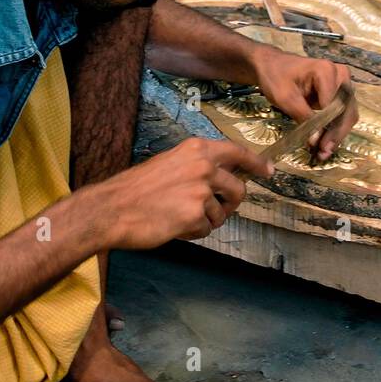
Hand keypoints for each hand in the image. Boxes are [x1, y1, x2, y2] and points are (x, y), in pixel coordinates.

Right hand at [100, 138, 271, 248]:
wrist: (111, 209)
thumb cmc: (136, 189)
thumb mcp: (170, 163)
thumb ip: (197, 165)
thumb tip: (223, 175)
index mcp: (197, 149)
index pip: (237, 152)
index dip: (256, 163)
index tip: (268, 171)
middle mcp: (203, 166)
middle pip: (238, 188)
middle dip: (231, 203)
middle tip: (218, 209)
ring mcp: (201, 191)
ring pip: (221, 213)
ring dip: (206, 220)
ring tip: (180, 216)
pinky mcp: (195, 215)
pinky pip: (206, 229)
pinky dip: (193, 232)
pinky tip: (173, 225)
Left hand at [250, 48, 358, 161]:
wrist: (272, 66)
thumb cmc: (275, 77)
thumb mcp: (285, 97)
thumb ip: (303, 117)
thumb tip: (316, 141)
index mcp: (326, 71)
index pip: (333, 104)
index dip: (328, 127)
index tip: (319, 146)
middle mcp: (340, 75)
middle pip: (346, 110)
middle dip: (336, 134)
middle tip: (324, 153)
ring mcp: (342, 83)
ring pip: (348, 114)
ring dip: (338, 134)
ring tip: (324, 151)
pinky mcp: (340, 93)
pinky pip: (343, 114)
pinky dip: (335, 129)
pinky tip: (325, 143)